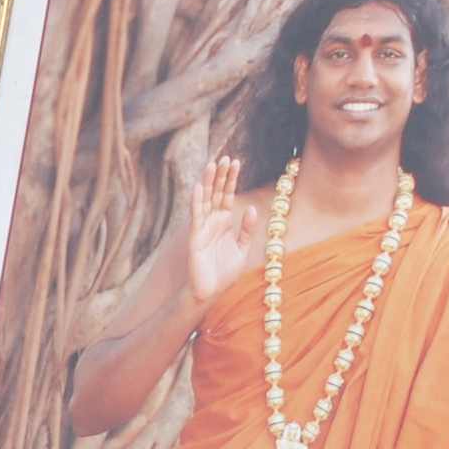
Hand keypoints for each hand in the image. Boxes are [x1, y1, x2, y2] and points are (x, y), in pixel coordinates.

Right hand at [185, 156, 265, 306]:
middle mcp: (212, 221)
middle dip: (220, 176)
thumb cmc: (224, 272)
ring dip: (207, 183)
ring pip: (205, 200)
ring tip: (212, 165)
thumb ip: (247, 229)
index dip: (231, 179)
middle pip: (216, 193)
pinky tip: (198, 187)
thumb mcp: (242, 248)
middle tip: (225, 157)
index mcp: (224, 222)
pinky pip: (196, 216)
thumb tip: (253, 209)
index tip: (236, 162)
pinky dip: (196, 202)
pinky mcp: (195, 237)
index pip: (227, 195)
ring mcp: (202, 228)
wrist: (211, 291)